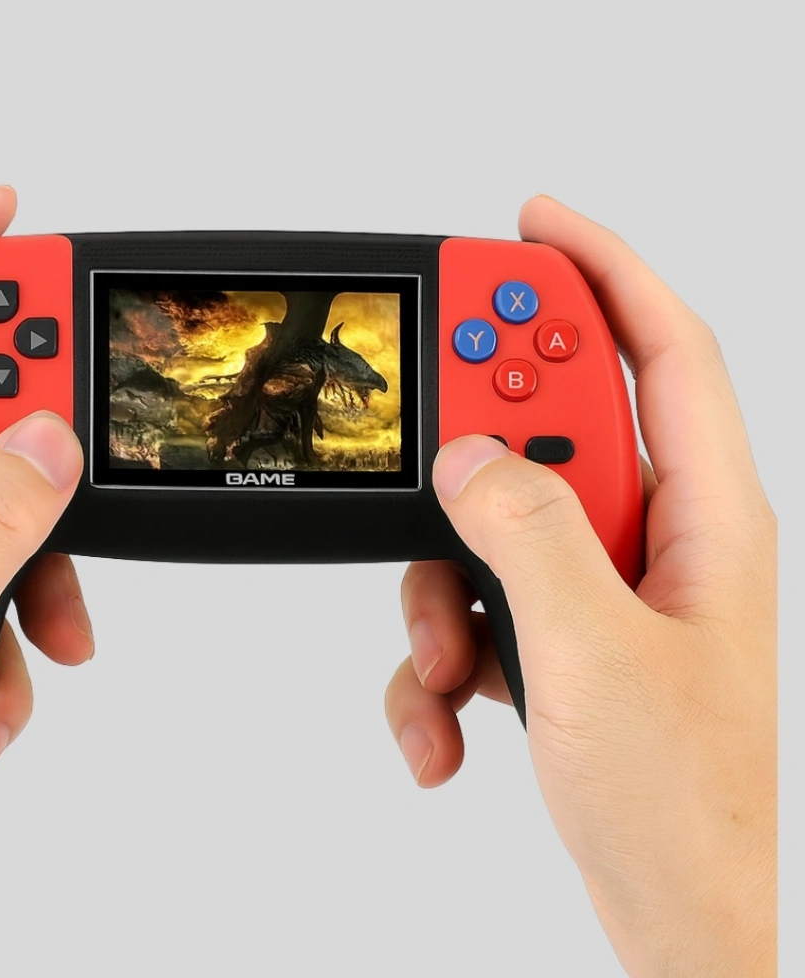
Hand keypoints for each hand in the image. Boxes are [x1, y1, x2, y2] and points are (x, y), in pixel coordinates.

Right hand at [385, 197, 775, 976]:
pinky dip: (442, 651)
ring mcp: (606, 591)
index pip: (661, 353)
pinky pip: (480, 599)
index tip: (531, 224)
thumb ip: (527, 534)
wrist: (680, 925)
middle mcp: (657, 542)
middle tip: (427, 438)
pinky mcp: (562, 638)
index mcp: (705, 521)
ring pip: (497, 520)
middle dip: (480, 438)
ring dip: (443, 583)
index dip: (600, 271)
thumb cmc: (685, 810)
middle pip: (556, 428)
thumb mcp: (593, 657)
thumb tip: (467, 456)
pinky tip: (448, 718)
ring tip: (443, 661)